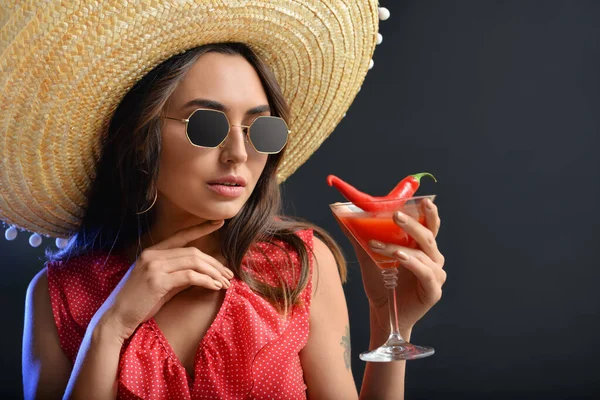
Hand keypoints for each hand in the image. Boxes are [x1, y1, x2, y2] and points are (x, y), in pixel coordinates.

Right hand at [99, 220, 234, 340]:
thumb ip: (180, 274)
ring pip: (193, 262)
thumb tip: (204, 272)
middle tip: (228, 273)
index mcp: (152, 252)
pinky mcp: (157, 280)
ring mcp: (154, 266)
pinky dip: (206, 280)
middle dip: (214, 262)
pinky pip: (189, 276)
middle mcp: (152, 255)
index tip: (219, 222)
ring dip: (213, 272)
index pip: (181, 236)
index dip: (201, 228)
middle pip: (193, 252)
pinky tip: (215, 286)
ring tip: (225, 282)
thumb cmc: (140, 303)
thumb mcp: (163, 284)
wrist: (118, 318)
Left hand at [334, 199, 445, 333]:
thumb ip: (357, 234)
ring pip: (422, 253)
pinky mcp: (433, 291)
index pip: (429, 224)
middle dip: (412, 223)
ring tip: (378, 243)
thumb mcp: (367, 255)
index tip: (422, 199)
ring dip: (399, 246)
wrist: (382, 313)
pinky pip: (425, 273)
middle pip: (428, 235)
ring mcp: (436, 274)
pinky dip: (412, 263)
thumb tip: (338, 211)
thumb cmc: (380, 283)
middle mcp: (433, 258)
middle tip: (395, 214)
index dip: (428, 212)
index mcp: (421, 246)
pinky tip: (399, 257)